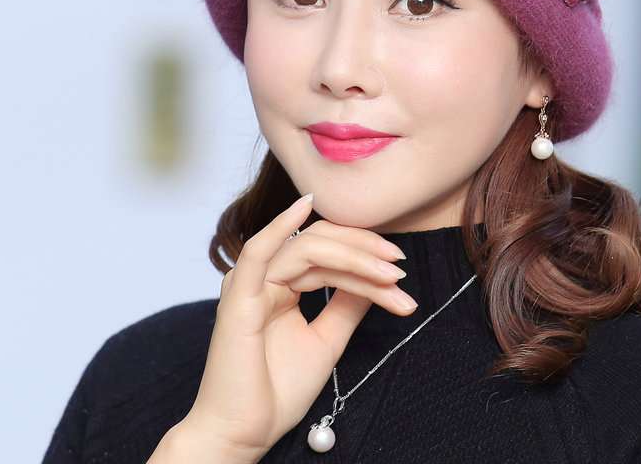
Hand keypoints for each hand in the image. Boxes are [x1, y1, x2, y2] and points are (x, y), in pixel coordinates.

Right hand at [149, 194, 414, 463]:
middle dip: (365, 252)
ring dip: (352, 255)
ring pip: (308, 249)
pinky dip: (281, 226)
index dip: (365, 255)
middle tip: (400, 267)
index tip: (401, 272)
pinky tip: (305, 206)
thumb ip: (346, 303)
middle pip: (322, 244)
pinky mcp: (240, 296)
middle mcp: (266, 277)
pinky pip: (260, 251)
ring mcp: (251, 283)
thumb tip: (375, 275)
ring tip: (388, 272)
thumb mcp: (326, 339)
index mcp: (282, 284)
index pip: (329, 254)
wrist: (244, 435)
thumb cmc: (277, 391)